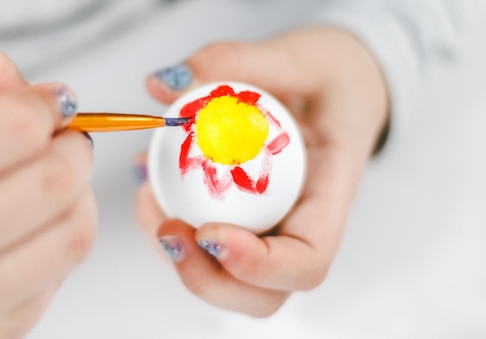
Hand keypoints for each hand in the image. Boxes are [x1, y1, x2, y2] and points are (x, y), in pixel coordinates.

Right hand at [0, 51, 96, 337]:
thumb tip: (37, 90)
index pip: (17, 127)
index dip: (46, 106)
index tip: (51, 105)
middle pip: (57, 177)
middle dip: (73, 148)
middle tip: (62, 141)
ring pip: (75, 229)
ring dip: (79, 196)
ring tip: (52, 184)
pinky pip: (60, 275)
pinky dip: (59, 242)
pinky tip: (30, 230)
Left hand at [136, 27, 387, 316]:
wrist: (336, 88)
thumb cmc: (328, 77)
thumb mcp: (293, 57)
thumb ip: (231, 62)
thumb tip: (160, 84)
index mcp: (330, 194)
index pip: (306, 261)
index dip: (258, 266)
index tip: (209, 232)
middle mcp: (300, 227)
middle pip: (261, 294)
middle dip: (206, 278)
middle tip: (167, 230)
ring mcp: (271, 230)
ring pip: (227, 281)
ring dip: (179, 258)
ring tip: (149, 198)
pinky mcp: (243, 221)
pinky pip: (205, 249)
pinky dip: (170, 228)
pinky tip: (152, 186)